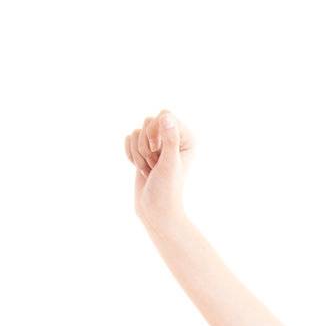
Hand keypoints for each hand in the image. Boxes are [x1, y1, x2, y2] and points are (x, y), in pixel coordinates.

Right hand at [123, 110, 194, 229]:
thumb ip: (170, 139)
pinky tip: (140, 169)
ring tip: (149, 170)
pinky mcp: (144, 150)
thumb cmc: (167, 190)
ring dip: (139, 153)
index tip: (158, 151)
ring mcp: (157, 144)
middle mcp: (173, 138)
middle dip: (146, 145)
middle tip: (155, 165)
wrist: (155, 210)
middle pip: (149, 121)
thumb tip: (166, 116)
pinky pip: (129, 138)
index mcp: (186, 139)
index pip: (165, 115)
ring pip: (137, 131)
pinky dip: (131, 154)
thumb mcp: (169, 164)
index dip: (156, 131)